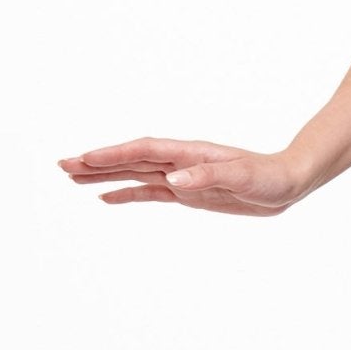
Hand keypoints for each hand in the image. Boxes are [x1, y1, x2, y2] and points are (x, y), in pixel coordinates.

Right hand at [55, 137, 309, 214]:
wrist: (288, 182)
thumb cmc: (269, 176)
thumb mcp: (243, 177)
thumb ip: (208, 177)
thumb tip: (173, 180)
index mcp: (191, 154)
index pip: (144, 151)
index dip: (114, 154)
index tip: (85, 158)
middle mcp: (181, 162)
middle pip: (131, 159)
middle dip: (97, 162)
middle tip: (62, 165)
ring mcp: (182, 176)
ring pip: (135, 174)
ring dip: (104, 175)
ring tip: (71, 177)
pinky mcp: (188, 193)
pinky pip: (150, 192)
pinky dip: (127, 194)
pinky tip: (105, 198)